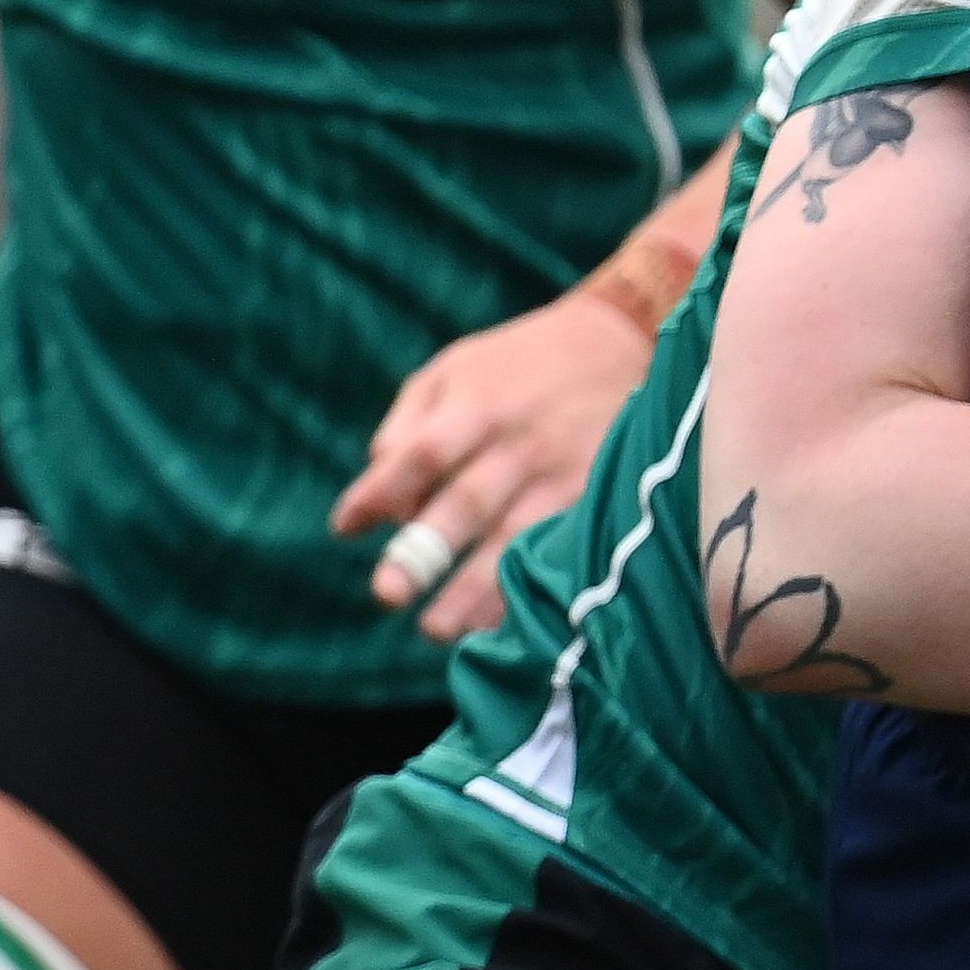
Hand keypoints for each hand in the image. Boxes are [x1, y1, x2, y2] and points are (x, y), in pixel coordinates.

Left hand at [330, 291, 660, 636]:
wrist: (623, 340)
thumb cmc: (521, 361)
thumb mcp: (456, 368)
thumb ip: (407, 426)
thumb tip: (378, 501)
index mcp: (479, 404)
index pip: (422, 452)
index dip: (381, 491)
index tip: (346, 528)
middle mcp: (521, 442)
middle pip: (468, 502)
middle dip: (426, 551)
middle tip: (388, 594)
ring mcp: (567, 473)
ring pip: (518, 540)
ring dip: (477, 590)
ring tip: (439, 629)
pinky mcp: (601, 496)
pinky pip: (564, 551)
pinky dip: (537, 589)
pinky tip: (510, 620)